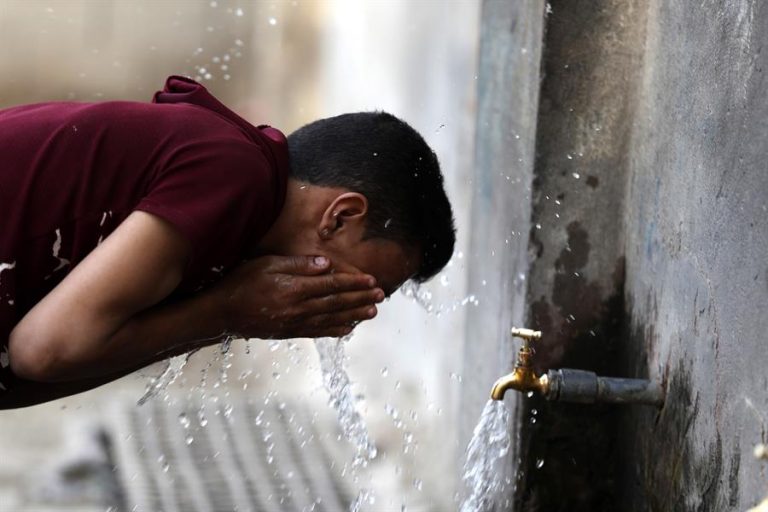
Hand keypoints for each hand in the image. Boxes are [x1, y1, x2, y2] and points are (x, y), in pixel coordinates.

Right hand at [210, 255, 384, 338]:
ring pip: (331, 319)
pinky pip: (318, 331)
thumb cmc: (240, 282)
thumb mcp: (266, 264)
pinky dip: (336, 329)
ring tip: (372, 311)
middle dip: (360, 298)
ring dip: (354, 315)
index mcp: (293, 289)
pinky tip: (348, 328)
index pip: (331, 285)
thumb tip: (326, 264)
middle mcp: (297, 309)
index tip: (371, 280)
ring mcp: (294, 323)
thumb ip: (297, 264)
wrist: (221, 314)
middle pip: (336, 303)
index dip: (353, 283)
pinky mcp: (289, 332)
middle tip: (381, 296)